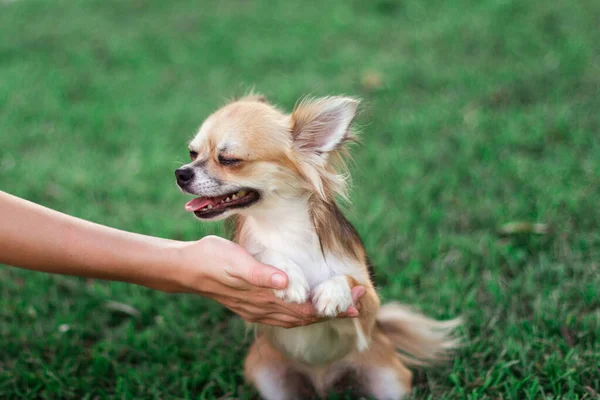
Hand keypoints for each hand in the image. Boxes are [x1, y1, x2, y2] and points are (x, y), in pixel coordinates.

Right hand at [173, 235, 364, 327]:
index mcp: (263, 299)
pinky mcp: (251, 306)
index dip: (333, 306)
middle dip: (334, 309)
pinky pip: (283, 316)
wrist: (187, 268)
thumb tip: (285, 282)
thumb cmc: (213, 259)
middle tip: (359, 299)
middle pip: (306, 317)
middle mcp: (263, 310)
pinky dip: (300, 314)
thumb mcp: (236, 262)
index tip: (356, 297)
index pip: (307, 310)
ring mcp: (257, 310)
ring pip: (295, 319)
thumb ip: (261, 274)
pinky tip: (304, 307)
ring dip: (319, 312)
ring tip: (340, 305)